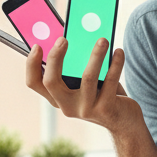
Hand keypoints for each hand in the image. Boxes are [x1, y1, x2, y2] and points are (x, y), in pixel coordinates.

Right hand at [25, 37, 142, 134]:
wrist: (124, 121)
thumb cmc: (102, 94)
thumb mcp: (84, 83)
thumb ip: (76, 66)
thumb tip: (76, 36)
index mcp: (57, 97)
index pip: (34, 83)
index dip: (31, 65)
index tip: (37, 45)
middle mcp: (67, 106)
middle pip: (51, 82)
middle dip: (55, 58)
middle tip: (63, 39)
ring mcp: (86, 109)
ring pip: (88, 78)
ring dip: (96, 56)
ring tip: (102, 40)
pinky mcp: (106, 109)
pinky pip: (111, 81)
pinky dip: (116, 64)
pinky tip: (119, 52)